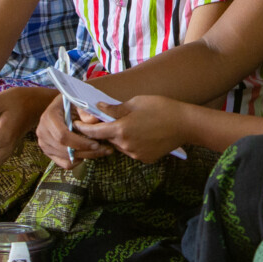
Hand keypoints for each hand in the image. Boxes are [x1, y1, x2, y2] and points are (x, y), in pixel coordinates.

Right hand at [35, 94, 114, 168]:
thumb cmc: (70, 103)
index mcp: (49, 117)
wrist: (59, 108)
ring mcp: (44, 144)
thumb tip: (93, 120)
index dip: (80, 142)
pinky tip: (87, 152)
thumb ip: (86, 110)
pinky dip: (77, 161)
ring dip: (85, 156)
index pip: (63, 136)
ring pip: (66, 158)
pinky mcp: (48, 153)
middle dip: (86, 151)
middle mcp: (42, 131)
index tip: (96, 144)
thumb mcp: (79, 101)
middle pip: (65, 149)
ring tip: (101, 150)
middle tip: (105, 149)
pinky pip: (64, 164)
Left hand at [75, 96, 189, 162]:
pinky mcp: (145, 159)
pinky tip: (143, 133)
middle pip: (107, 139)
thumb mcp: (136, 102)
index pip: (94, 132)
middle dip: (106, 131)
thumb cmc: (161, 108)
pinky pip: (132, 151)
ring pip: (120, 145)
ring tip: (133, 125)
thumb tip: (98, 108)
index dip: (83, 128)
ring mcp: (136, 154)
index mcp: (121, 129)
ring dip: (120, 137)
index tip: (76, 124)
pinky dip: (132, 143)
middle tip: (110, 120)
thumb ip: (115, 109)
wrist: (185, 124)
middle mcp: (125, 145)